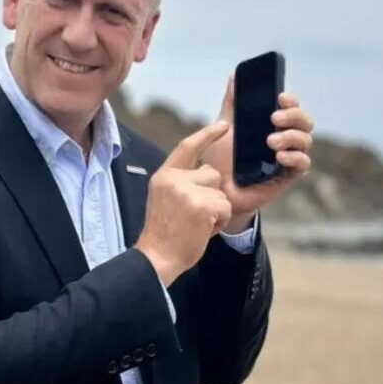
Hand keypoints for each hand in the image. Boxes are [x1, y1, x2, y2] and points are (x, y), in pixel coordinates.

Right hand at [135, 121, 233, 285]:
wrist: (157, 258)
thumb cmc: (164, 233)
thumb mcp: (165, 198)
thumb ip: (182, 182)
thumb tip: (208, 171)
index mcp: (164, 175)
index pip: (187, 147)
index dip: (206, 135)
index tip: (223, 126)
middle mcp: (174, 179)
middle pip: (212, 174)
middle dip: (212, 194)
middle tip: (194, 216)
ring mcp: (188, 192)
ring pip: (220, 193)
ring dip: (216, 210)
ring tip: (197, 224)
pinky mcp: (203, 206)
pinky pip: (225, 208)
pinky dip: (219, 222)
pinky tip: (202, 231)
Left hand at [202, 75, 314, 230]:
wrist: (218, 190)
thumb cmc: (222, 159)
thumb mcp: (223, 128)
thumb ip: (231, 105)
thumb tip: (233, 77)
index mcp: (272, 123)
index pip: (291, 106)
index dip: (290, 100)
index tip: (280, 97)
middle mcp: (285, 137)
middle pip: (304, 121)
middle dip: (293, 116)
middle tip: (274, 118)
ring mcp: (289, 156)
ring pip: (306, 140)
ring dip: (291, 137)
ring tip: (270, 141)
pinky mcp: (289, 176)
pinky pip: (303, 163)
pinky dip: (294, 157)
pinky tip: (280, 156)